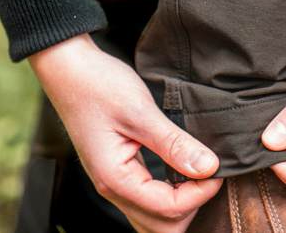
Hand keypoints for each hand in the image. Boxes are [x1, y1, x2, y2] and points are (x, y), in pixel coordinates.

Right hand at [28, 33, 223, 232]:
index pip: (168, 209)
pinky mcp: (116, 172)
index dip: (200, 192)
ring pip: (153, 220)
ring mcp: (112, 183)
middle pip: (161, 227)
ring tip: (195, 171)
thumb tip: (208, 167)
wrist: (68, 68)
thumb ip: (173, 143)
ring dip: (179, 204)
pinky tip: (179, 168)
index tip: (217, 167)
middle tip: (206, 171)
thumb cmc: (98, 84)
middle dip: (191, 205)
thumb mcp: (140, 110)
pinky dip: (167, 195)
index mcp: (116, 178)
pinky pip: (146, 201)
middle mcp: (111, 189)